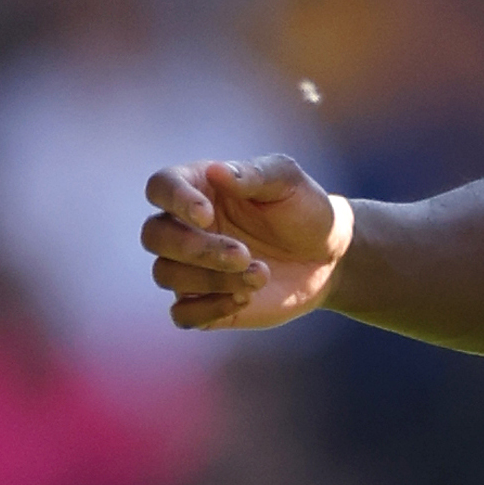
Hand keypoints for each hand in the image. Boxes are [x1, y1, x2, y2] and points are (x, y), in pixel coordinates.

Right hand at [141, 155, 353, 330]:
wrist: (329, 255)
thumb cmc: (304, 210)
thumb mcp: (288, 182)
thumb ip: (253, 174)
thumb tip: (215, 171)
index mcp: (200, 188)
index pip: (161, 187)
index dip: (174, 200)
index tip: (206, 214)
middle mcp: (185, 227)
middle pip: (154, 236)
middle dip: (196, 248)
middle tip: (243, 254)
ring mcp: (190, 266)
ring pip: (166, 274)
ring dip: (211, 279)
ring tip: (261, 274)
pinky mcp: (202, 302)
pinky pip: (182, 314)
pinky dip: (208, 309)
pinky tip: (245, 298)